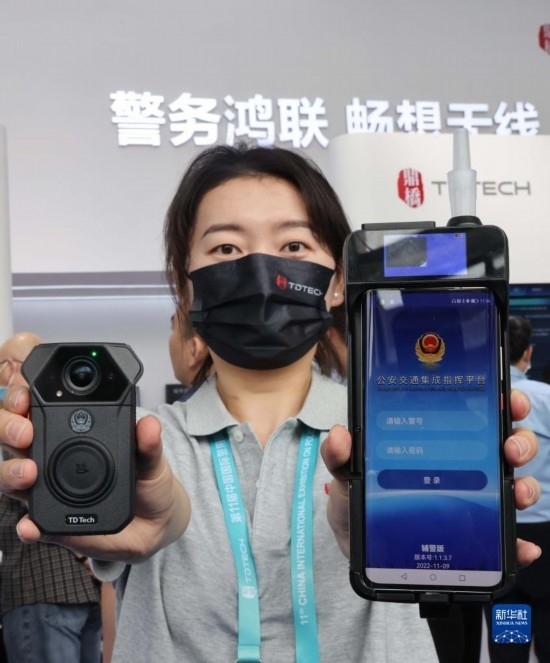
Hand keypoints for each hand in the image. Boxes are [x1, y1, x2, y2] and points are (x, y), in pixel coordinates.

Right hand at [0, 386, 189, 561]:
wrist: (155, 521)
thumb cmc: (147, 480)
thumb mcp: (152, 458)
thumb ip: (148, 443)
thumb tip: (149, 424)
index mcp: (72, 431)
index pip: (35, 406)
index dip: (21, 397)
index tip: (26, 399)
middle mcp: (51, 456)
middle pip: (12, 435)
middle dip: (8, 428)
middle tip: (24, 434)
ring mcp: (47, 489)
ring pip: (12, 476)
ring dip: (11, 472)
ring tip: (28, 473)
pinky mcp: (53, 521)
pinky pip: (30, 523)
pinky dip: (27, 525)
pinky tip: (30, 525)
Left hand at [320, 388, 541, 565]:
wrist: (356, 544)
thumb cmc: (357, 497)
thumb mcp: (346, 472)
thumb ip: (339, 453)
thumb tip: (341, 435)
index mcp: (436, 439)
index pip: (476, 410)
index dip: (500, 400)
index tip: (508, 401)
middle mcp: (461, 464)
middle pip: (504, 443)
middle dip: (518, 440)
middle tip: (509, 450)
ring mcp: (470, 497)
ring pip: (512, 484)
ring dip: (524, 486)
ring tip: (516, 492)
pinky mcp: (473, 533)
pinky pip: (504, 538)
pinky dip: (519, 543)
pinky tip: (523, 547)